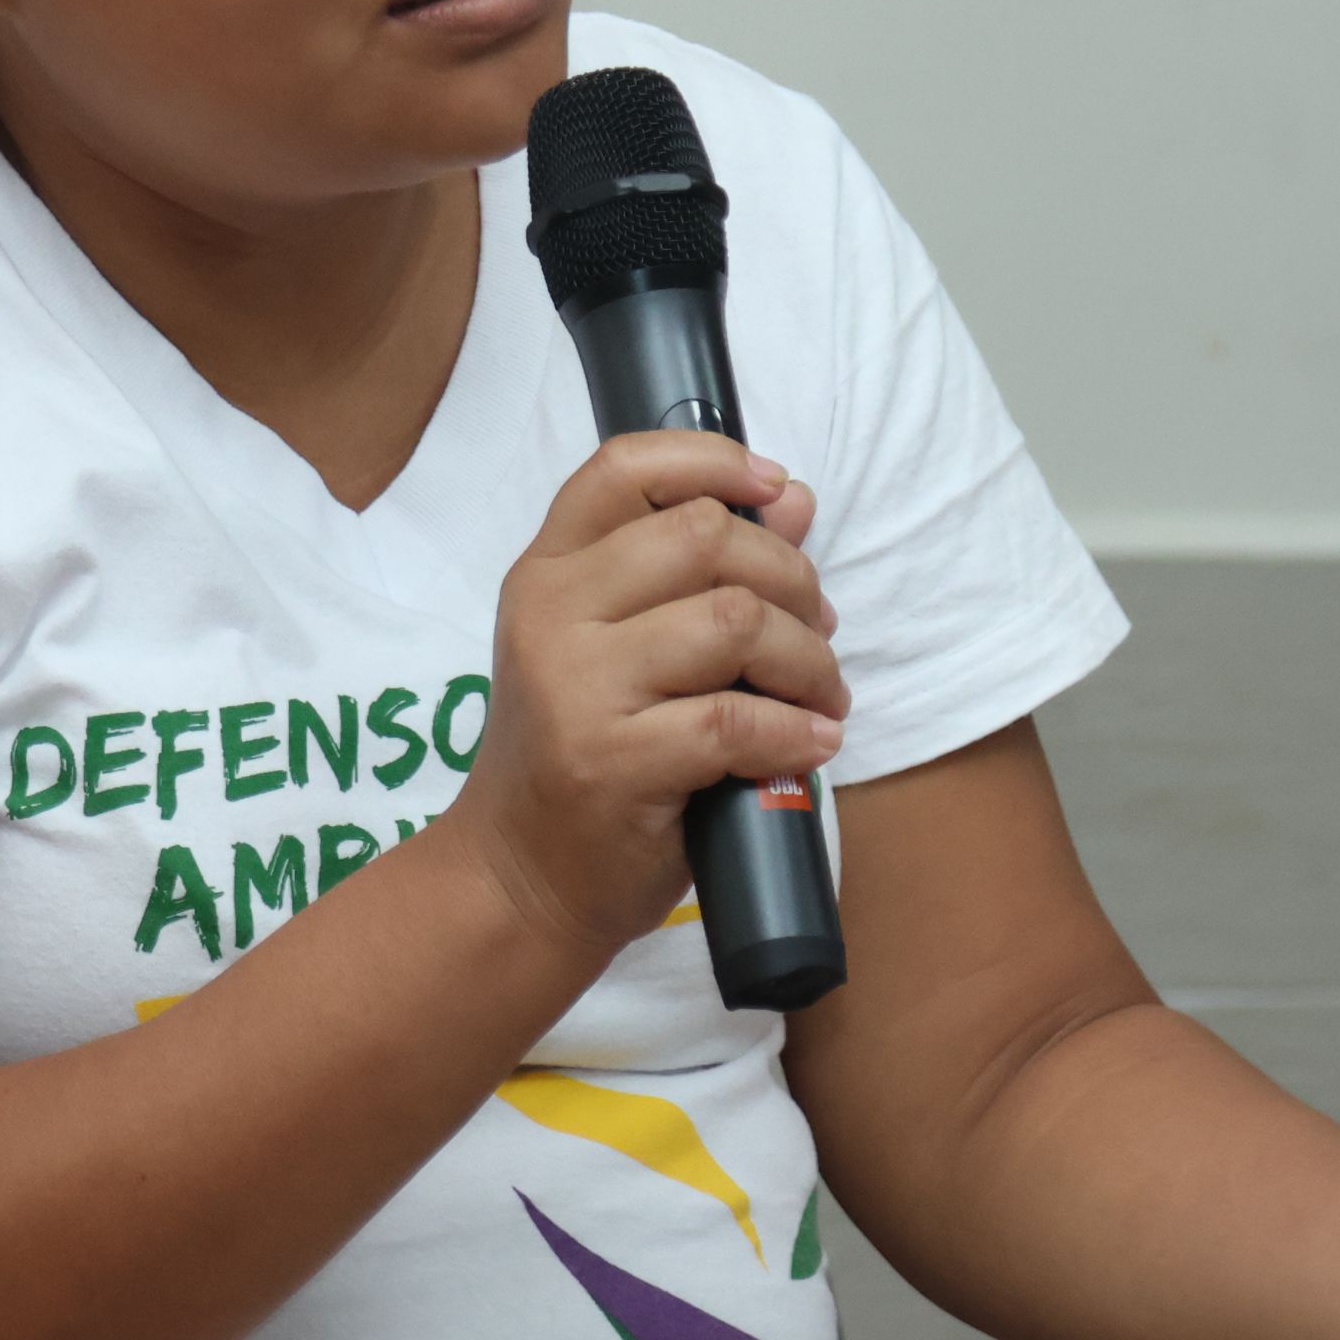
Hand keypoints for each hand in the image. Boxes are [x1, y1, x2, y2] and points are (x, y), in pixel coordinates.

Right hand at [450, 433, 845, 958]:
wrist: (520, 878)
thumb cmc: (586, 754)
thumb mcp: (624, 648)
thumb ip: (700, 571)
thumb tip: (791, 498)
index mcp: (548, 571)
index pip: (626, 468)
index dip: (714, 461)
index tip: (777, 490)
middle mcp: (550, 613)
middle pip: (704, 536)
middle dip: (791, 579)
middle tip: (816, 631)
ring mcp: (574, 686)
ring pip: (733, 621)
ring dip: (806, 659)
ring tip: (819, 697)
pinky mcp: (609, 760)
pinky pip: (735, 719)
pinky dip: (795, 731)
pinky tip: (811, 744)